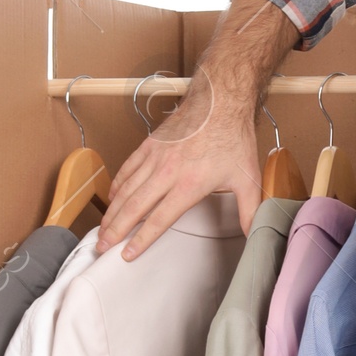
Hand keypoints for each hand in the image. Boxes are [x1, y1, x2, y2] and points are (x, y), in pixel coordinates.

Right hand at [95, 70, 261, 259]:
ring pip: (126, 189)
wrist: (220, 101)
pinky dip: (117, 185)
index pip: (158, 220)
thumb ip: (249, 211)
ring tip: (102, 229)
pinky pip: (127, 169)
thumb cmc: (233, 138)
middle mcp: (167, 172)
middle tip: (102, 247)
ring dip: (112, 212)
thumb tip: (253, 234)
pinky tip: (112, 198)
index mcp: (189, 185)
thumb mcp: (248, 179)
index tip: (127, 255)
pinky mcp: (149, 144)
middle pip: (134, 208)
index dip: (141, 240)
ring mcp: (155, 157)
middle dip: (116, 231)